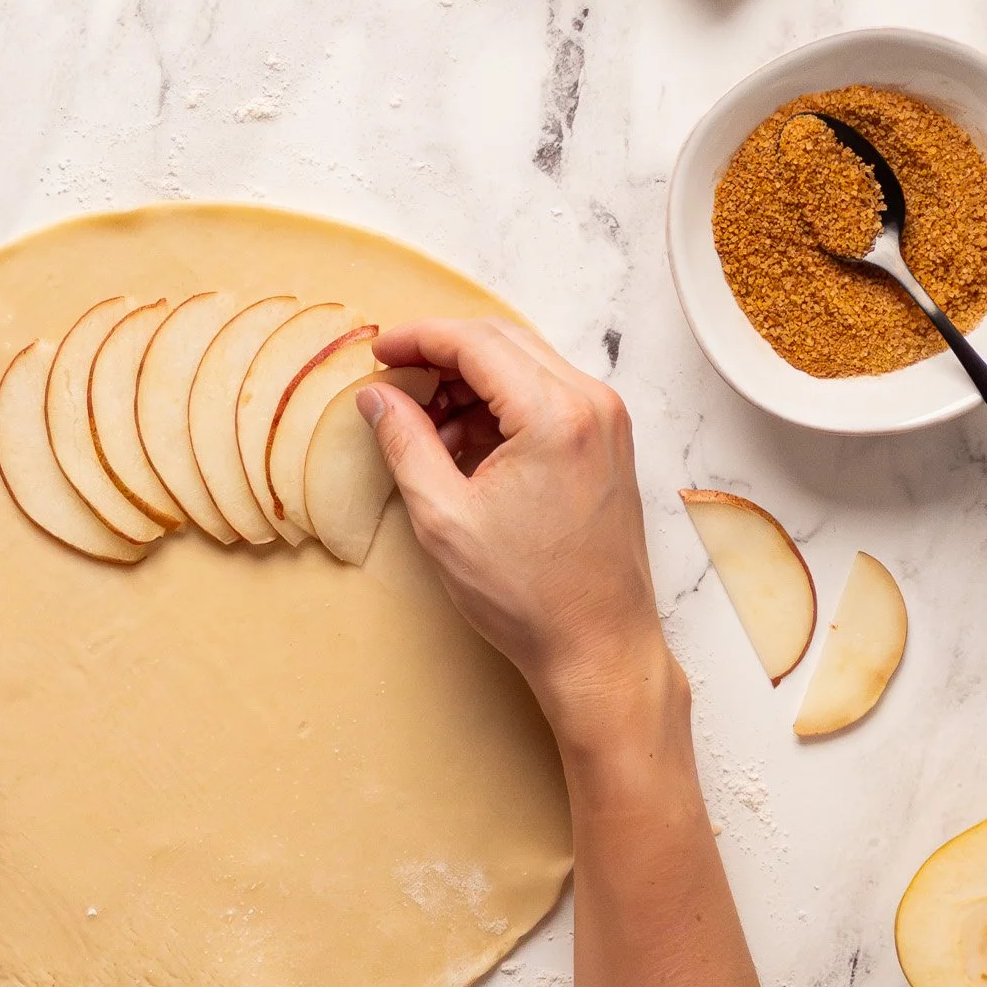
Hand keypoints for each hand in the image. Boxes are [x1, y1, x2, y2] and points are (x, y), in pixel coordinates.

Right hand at [361, 319, 682, 764]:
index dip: (417, 338)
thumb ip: (405, 442)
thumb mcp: (444, 517)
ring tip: (425, 426)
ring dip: (470, 380)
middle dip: (442, 353)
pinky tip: (464, 443)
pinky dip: (501, 404)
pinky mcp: (608, 443)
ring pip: (525, 364)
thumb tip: (377, 396)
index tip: (377, 352)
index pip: (475, 341)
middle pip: (503, 341)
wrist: (599, 648)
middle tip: (393, 380)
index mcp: (555, 415)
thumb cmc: (528, 596)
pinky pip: (546, 395)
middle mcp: (591, 404)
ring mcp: (607, 422)